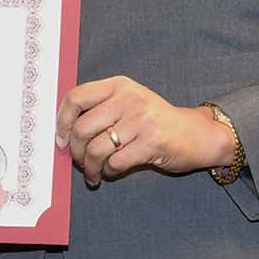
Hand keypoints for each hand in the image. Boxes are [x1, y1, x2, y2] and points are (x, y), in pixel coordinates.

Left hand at [54, 76, 233, 186]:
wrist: (196, 134)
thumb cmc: (155, 121)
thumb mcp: (128, 103)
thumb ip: (100, 110)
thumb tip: (64, 134)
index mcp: (118, 85)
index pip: (76, 97)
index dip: (62, 121)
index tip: (62, 139)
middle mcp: (128, 98)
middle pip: (82, 128)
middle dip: (76, 152)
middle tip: (80, 161)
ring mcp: (141, 120)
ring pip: (96, 149)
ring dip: (90, 167)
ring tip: (93, 173)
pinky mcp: (152, 142)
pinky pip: (115, 163)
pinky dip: (108, 172)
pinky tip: (111, 172)